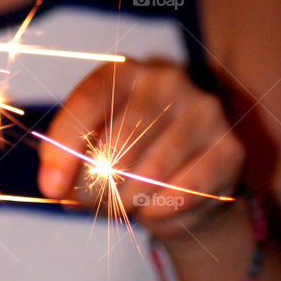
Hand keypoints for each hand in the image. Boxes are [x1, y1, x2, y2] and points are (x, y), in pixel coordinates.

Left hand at [36, 58, 245, 240]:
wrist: (187, 184)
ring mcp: (204, 110)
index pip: (89, 100)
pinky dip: (160, 208)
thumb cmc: (128, 158)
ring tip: (120, 205)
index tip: (51, 186)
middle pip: (120, 139)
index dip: (65, 147)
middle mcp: (167, 81)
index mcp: (125, 71)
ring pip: (152, 169)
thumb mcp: (91, 149)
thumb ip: (68, 158)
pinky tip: (152, 209)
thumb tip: (52, 184)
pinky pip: (187, 188)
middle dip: (95, 183)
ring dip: (127, 199)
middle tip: (88, 202)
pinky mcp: (230, 147)